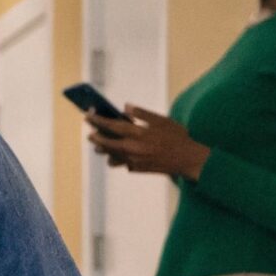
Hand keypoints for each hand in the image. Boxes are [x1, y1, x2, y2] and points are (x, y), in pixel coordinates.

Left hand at [86, 106, 210, 180]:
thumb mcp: (162, 120)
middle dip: (96, 138)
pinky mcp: (136, 169)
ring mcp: (133, 161)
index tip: (88, 116)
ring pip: (111, 156)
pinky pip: (121, 163)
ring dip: (104, 150)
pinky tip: (118, 154)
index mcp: (138, 134)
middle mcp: (132, 148)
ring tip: (99, 145)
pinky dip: (118, 158)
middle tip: (90, 133)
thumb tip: (126, 107)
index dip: (98, 121)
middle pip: (106, 143)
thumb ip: (143, 114)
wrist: (187, 160)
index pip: (112, 126)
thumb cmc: (177, 137)